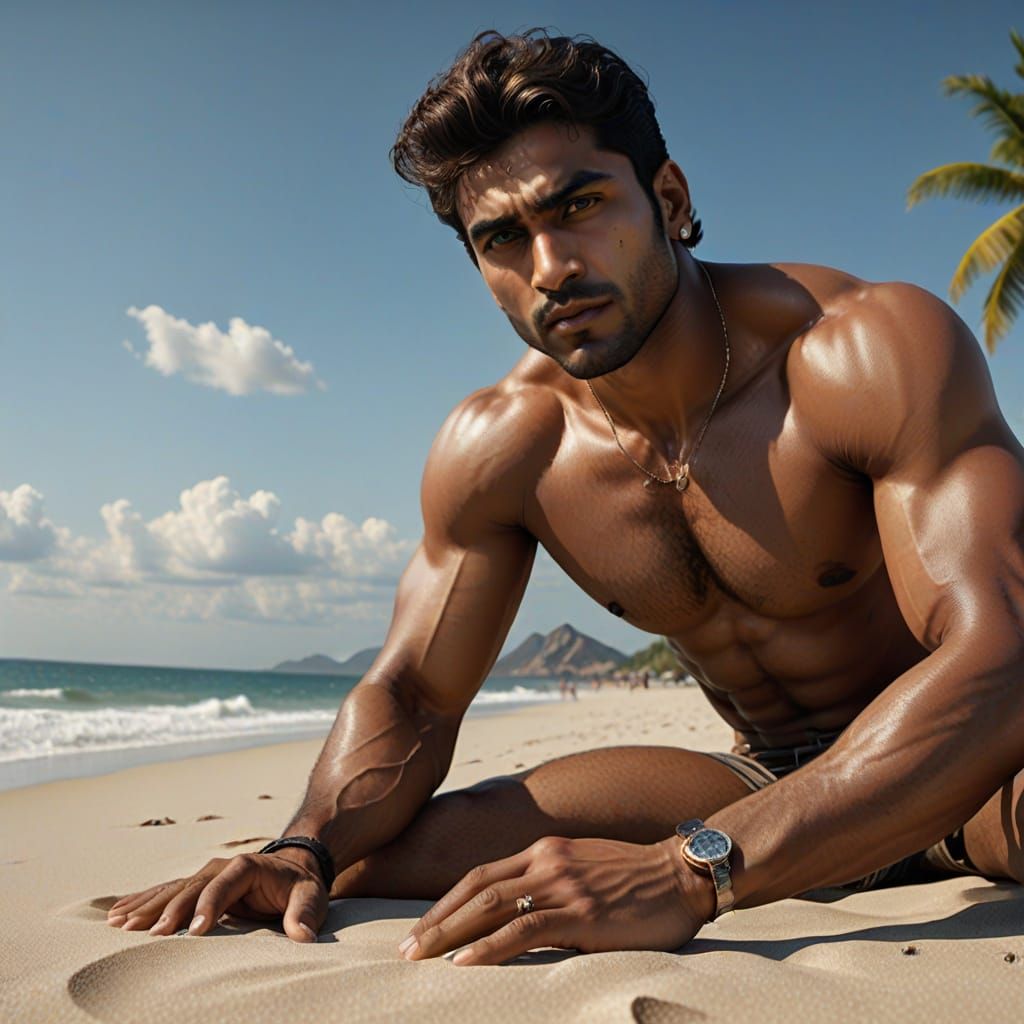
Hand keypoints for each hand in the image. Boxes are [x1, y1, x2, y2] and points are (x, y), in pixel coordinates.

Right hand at [105, 848, 328, 941]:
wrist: (294, 869)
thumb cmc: (302, 887)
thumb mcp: (311, 897)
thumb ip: (306, 914)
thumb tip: (304, 937)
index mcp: (247, 866)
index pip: (224, 884)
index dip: (210, 905)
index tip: (196, 930)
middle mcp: (220, 868)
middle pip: (190, 888)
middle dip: (167, 910)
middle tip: (144, 934)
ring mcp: (206, 876)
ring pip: (171, 890)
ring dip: (145, 907)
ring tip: (118, 924)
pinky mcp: (197, 888)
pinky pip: (165, 894)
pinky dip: (142, 902)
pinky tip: (116, 913)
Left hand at [398, 835, 714, 965]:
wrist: (681, 875)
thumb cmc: (635, 880)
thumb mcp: (582, 871)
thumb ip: (549, 885)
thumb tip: (515, 919)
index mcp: (543, 852)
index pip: (479, 876)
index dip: (445, 903)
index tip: (420, 929)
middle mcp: (545, 861)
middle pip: (474, 889)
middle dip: (435, 920)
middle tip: (404, 950)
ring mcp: (562, 884)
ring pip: (491, 905)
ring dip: (449, 933)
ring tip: (420, 958)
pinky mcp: (581, 911)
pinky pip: (524, 928)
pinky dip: (489, 946)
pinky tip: (465, 963)